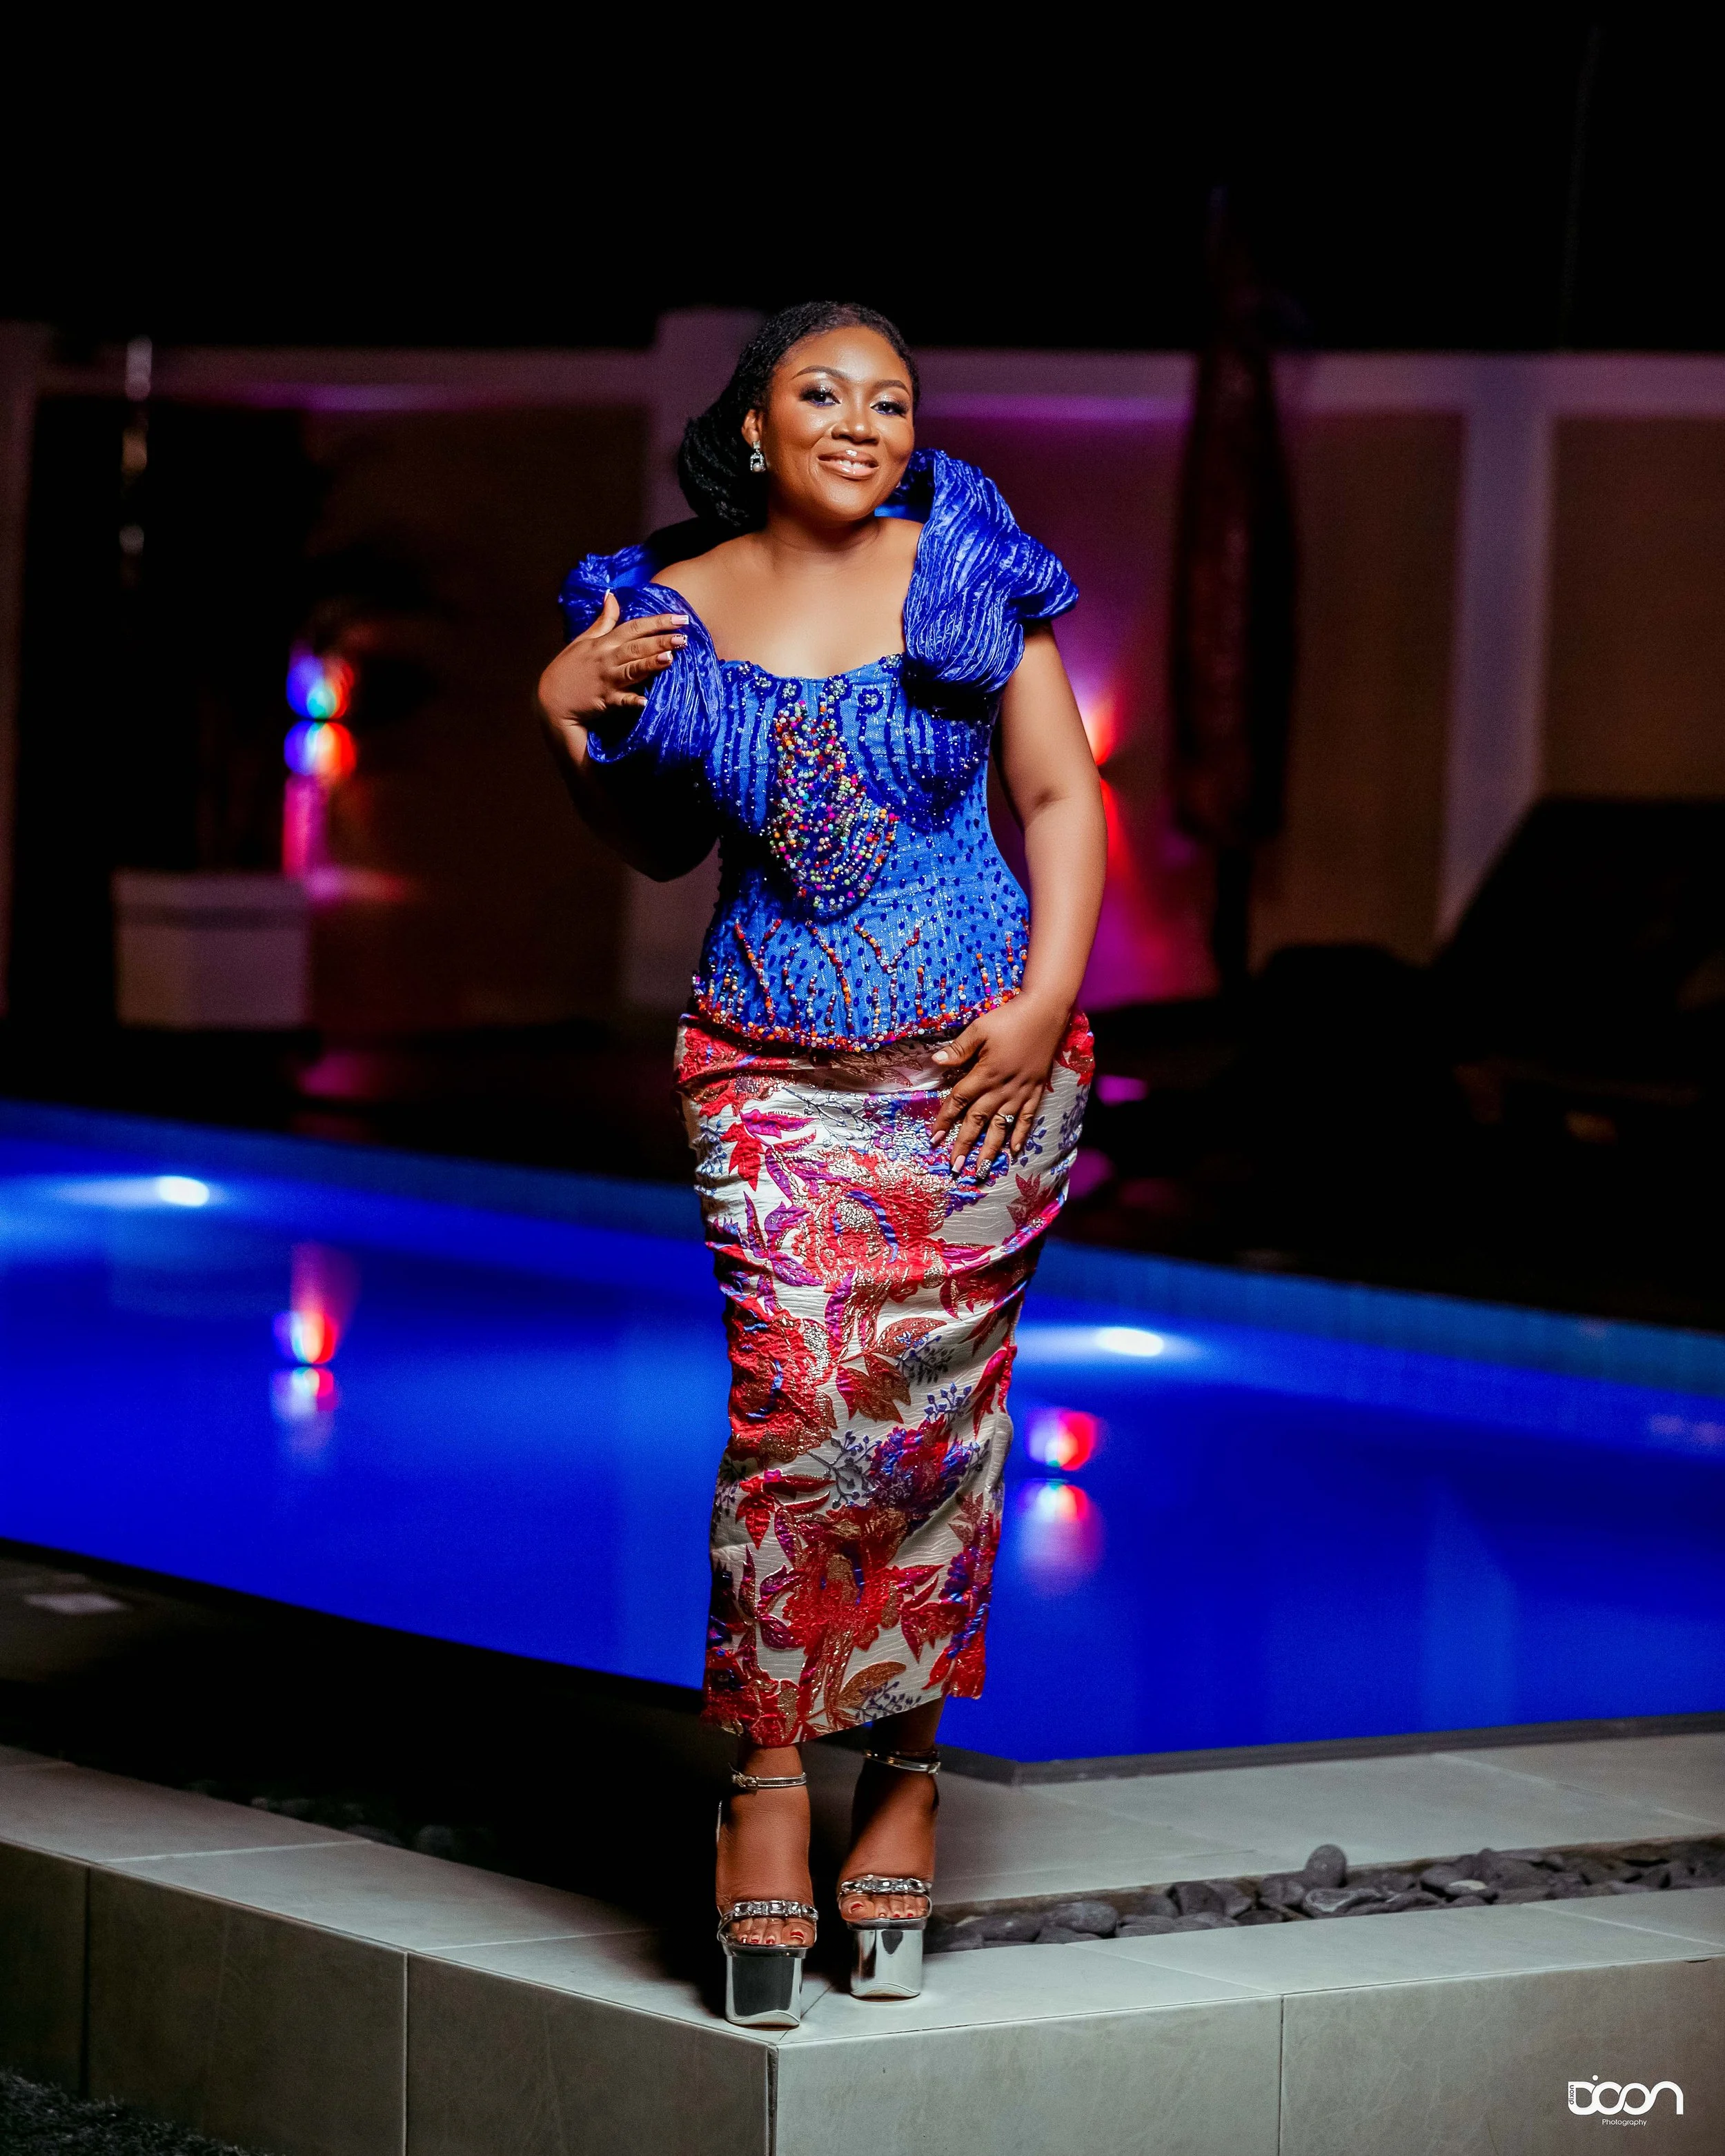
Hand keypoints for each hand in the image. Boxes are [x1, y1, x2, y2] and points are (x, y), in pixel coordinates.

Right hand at [537, 591, 686, 732]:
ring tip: (670, 658)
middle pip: (637, 646)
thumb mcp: (584, 640)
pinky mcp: (604, 700)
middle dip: (661, 640)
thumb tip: (611, 595)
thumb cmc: (569, 669)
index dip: (658, 621)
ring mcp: (606, 679)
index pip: (634, 627)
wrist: (551, 700)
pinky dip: (631, 701)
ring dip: (650, 664)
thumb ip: (603, 620)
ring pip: (632, 669)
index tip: (681, 617)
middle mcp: (607, 658)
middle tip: (684, 637)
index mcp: (604, 642)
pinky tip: (645, 701)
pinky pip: (620, 700)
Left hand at [931, 992, 1069, 1179]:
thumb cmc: (1010, 1018)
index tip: (933, 1138)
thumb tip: (936, 1063)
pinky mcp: (1036, 1090)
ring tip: (980, 1169)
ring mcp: (1021, 1091)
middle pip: (978, 1120)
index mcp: (985, 1073)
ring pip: (1002, 1126)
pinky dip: (1020, 1135)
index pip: (959, 1101)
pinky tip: (1013, 1151)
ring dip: (990, 1149)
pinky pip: (1027, 1117)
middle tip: (955, 1167)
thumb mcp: (979, 1029)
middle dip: (965, 1144)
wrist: (1046, 1012)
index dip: (944, 1120)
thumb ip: (959, 1049)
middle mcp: (1002, 1088)